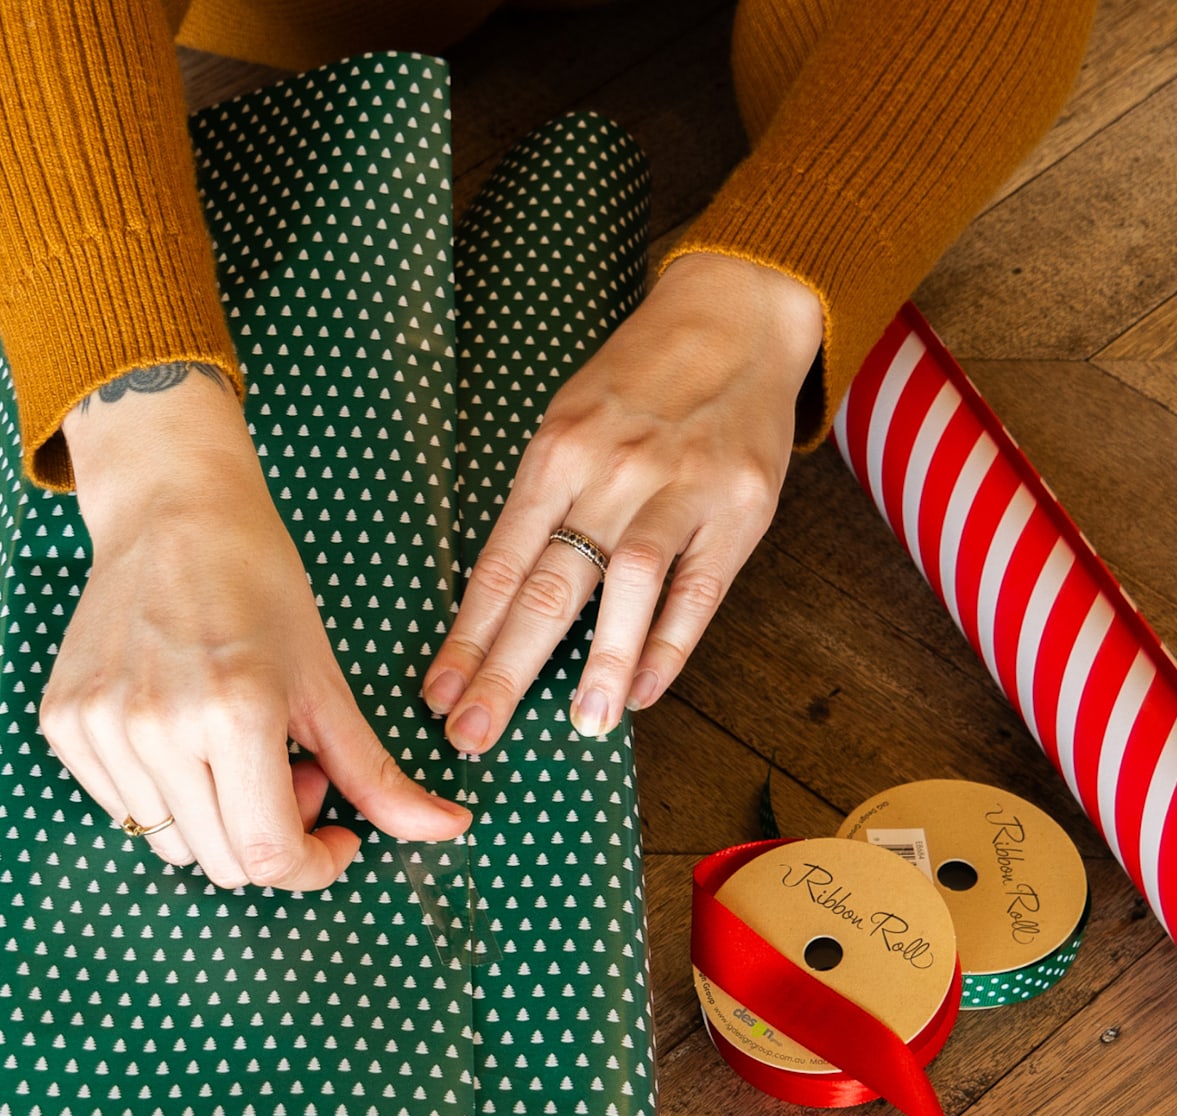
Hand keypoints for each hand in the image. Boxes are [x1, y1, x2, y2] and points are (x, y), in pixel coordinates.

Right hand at [43, 364, 471, 891]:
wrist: (170, 510)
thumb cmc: (257, 582)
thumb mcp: (324, 680)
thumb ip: (377, 773)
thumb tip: (450, 830)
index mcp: (233, 713)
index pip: (270, 857)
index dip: (315, 866)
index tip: (337, 835)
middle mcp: (156, 727)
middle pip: (225, 863)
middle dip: (275, 834)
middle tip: (294, 766)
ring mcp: (101, 728)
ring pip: (173, 845)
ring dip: (219, 817)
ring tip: (238, 746)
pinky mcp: (65, 723)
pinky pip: (124, 809)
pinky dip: (167, 794)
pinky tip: (186, 734)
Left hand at [423, 252, 821, 750]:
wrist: (735, 318)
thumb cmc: (641, 381)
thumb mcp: (571, 423)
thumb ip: (542, 505)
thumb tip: (500, 603)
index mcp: (556, 454)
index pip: (498, 564)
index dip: (466, 637)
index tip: (437, 695)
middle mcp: (611, 472)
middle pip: (548, 585)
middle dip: (505, 669)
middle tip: (474, 735)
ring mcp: (678, 489)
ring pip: (628, 584)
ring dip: (601, 663)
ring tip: (580, 727)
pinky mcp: (738, 507)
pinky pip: (699, 587)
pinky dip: (670, 643)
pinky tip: (643, 690)